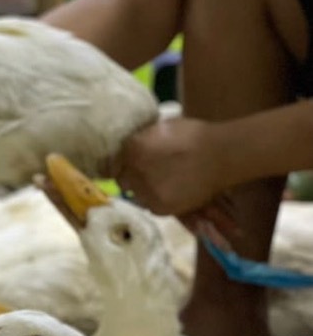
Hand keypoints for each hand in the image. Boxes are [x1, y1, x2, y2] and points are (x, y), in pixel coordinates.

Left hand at [111, 116, 229, 218]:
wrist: (219, 154)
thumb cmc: (193, 136)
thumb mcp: (160, 129)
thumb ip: (143, 140)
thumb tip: (133, 147)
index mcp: (132, 148)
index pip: (117, 161)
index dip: (127, 164)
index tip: (134, 165)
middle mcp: (135, 170)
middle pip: (123, 180)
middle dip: (134, 178)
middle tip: (149, 176)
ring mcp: (147, 190)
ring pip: (137, 195)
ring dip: (145, 192)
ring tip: (163, 185)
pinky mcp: (161, 206)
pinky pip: (152, 207)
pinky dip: (158, 202)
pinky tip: (170, 193)